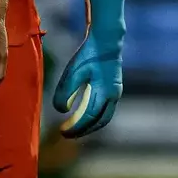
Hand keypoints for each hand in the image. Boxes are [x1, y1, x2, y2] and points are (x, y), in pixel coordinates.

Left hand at [51, 0, 125, 136]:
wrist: (107, 41)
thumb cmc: (88, 56)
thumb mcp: (73, 72)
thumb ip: (65, 92)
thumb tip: (62, 111)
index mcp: (104, 93)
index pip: (89, 118)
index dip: (76, 127)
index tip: (63, 133)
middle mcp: (113, 96)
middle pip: (99, 122)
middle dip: (83, 131)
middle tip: (67, 135)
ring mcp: (115, 93)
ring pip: (104, 117)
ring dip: (90, 125)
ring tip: (74, 129)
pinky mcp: (114, 88)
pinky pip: (105, 109)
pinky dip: (94, 116)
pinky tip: (81, 115)